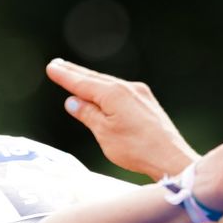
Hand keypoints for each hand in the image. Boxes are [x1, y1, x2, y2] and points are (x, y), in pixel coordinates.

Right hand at [47, 58, 199, 178]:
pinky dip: (107, 90)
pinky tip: (102, 93)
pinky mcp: (147, 103)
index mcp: (113, 93)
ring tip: (76, 76)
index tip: (51, 68)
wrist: (170, 158)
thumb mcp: (104, 133)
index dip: (65, 76)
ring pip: (109, 84)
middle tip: (58, 65)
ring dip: (91, 81)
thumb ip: (88, 114)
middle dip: (75, 73)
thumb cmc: (136, 149)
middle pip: (95, 79)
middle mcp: (127, 87)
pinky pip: (121, 92)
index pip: (82, 82)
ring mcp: (140, 94)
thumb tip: (72, 101)